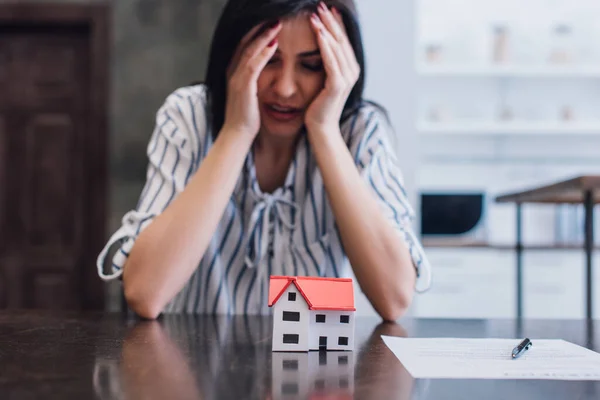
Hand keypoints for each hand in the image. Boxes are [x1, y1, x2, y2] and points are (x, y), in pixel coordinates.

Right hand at [222, 22, 281, 137]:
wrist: (237, 135)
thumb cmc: (246, 118)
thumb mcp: (249, 96)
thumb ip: (253, 82)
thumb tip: (264, 76)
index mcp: (234, 73)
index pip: (243, 46)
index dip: (256, 33)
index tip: (269, 23)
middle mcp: (232, 72)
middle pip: (245, 42)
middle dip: (260, 29)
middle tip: (275, 17)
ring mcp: (236, 79)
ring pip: (249, 50)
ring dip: (264, 36)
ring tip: (277, 24)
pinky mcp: (244, 87)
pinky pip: (254, 65)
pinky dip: (264, 53)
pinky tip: (275, 44)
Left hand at [305, 3, 359, 133]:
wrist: (320, 128)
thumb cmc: (318, 106)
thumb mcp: (322, 80)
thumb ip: (325, 64)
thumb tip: (319, 46)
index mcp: (349, 69)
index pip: (342, 41)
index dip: (335, 23)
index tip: (326, 8)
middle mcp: (351, 71)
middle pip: (341, 40)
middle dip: (330, 21)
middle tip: (320, 4)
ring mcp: (346, 78)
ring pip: (336, 47)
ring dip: (326, 29)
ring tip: (316, 13)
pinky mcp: (337, 85)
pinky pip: (331, 60)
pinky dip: (325, 46)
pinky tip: (319, 33)